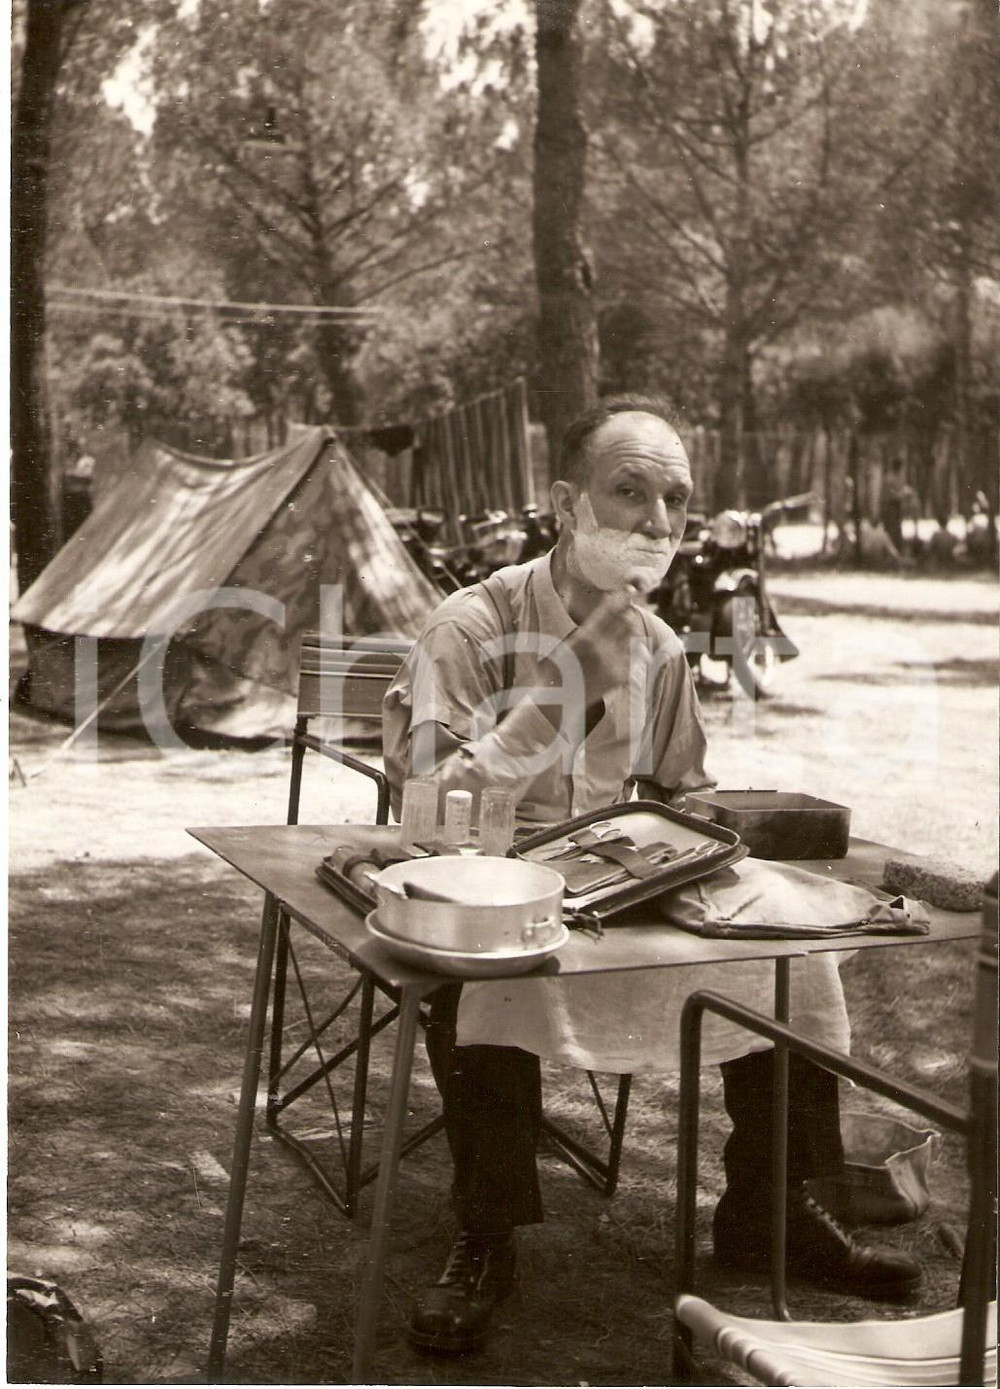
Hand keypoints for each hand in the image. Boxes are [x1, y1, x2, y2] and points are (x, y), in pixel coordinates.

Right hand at [541, 589, 639, 703]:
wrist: (559, 702)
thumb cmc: (556, 670)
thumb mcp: (564, 643)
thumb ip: (582, 625)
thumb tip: (584, 599)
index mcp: (585, 637)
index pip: (610, 610)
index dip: (621, 598)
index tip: (627, 591)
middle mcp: (602, 648)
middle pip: (627, 620)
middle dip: (628, 613)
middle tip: (626, 610)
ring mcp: (613, 663)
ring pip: (633, 637)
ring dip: (630, 630)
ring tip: (625, 628)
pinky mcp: (620, 677)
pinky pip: (635, 656)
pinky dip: (632, 650)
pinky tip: (625, 649)